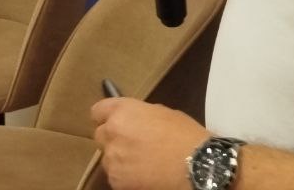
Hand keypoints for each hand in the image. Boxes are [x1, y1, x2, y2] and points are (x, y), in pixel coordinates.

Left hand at [91, 97, 207, 189]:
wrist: (195, 165)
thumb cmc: (184, 135)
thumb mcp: (161, 113)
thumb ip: (139, 115)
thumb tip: (133, 120)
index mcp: (122, 111)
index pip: (98, 111)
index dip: (106, 117)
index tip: (114, 122)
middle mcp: (112, 133)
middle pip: (100, 135)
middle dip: (112, 138)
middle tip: (131, 144)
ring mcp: (113, 159)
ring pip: (107, 158)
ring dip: (119, 158)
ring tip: (141, 162)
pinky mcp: (117, 181)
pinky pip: (115, 176)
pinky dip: (125, 176)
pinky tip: (143, 175)